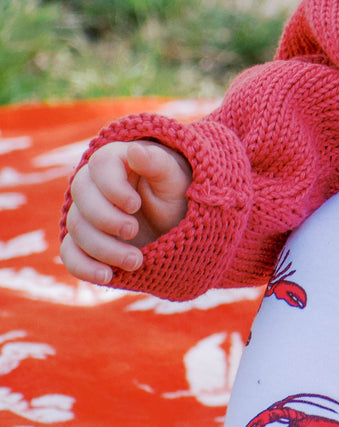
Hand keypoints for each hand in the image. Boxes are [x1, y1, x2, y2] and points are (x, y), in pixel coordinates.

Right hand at [61, 140, 191, 283]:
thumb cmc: (178, 192)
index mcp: (114, 161)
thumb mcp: (175, 178)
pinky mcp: (85, 241)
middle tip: (134, 231)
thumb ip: (157, 164)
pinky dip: (84, 267)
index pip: (99, 167)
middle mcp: (94, 185)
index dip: (112, 188)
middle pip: (82, 202)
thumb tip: (134, 150)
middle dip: (106, 221)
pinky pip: (70, 253)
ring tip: (136, 261)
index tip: (135, 205)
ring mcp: (86, 214)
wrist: (180, 221)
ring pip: (78, 230)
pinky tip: (107, 276)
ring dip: (104, 249)